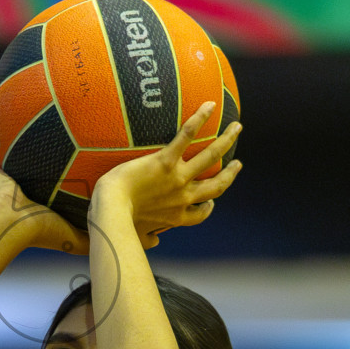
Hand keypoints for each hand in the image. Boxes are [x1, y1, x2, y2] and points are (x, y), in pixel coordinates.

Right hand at [0, 127, 89, 254]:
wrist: (12, 228)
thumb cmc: (43, 232)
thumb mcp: (76, 236)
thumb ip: (95, 232)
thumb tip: (119, 233)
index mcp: (36, 200)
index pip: (46, 184)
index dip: (55, 172)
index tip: (70, 157)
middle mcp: (18, 187)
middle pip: (24, 165)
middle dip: (33, 151)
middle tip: (47, 131)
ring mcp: (1, 177)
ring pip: (1, 154)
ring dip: (5, 138)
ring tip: (16, 118)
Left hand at [90, 103, 242, 247]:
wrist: (111, 210)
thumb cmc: (119, 225)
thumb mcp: (137, 236)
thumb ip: (147, 239)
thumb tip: (154, 243)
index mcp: (176, 217)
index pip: (199, 214)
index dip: (208, 207)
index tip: (211, 202)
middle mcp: (183, 197)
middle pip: (216, 185)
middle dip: (230, 174)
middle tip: (237, 164)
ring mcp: (177, 178)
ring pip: (211, 157)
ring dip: (227, 141)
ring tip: (237, 127)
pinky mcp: (165, 161)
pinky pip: (186, 137)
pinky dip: (200, 120)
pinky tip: (209, 106)